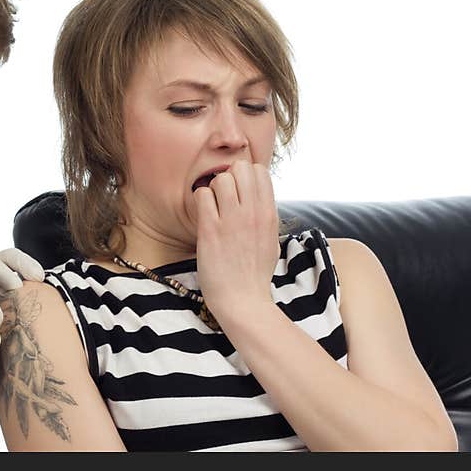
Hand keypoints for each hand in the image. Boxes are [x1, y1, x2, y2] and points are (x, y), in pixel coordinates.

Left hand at [194, 160, 279, 316]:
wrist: (243, 301)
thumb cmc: (254, 274)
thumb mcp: (270, 240)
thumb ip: (265, 216)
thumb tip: (258, 197)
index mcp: (269, 214)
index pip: (260, 171)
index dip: (245, 176)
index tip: (238, 192)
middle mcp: (253, 213)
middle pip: (241, 168)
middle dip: (229, 177)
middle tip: (223, 198)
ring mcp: (232, 221)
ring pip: (221, 178)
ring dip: (213, 189)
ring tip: (212, 208)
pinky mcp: (211, 230)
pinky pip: (202, 195)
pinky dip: (200, 201)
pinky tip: (203, 217)